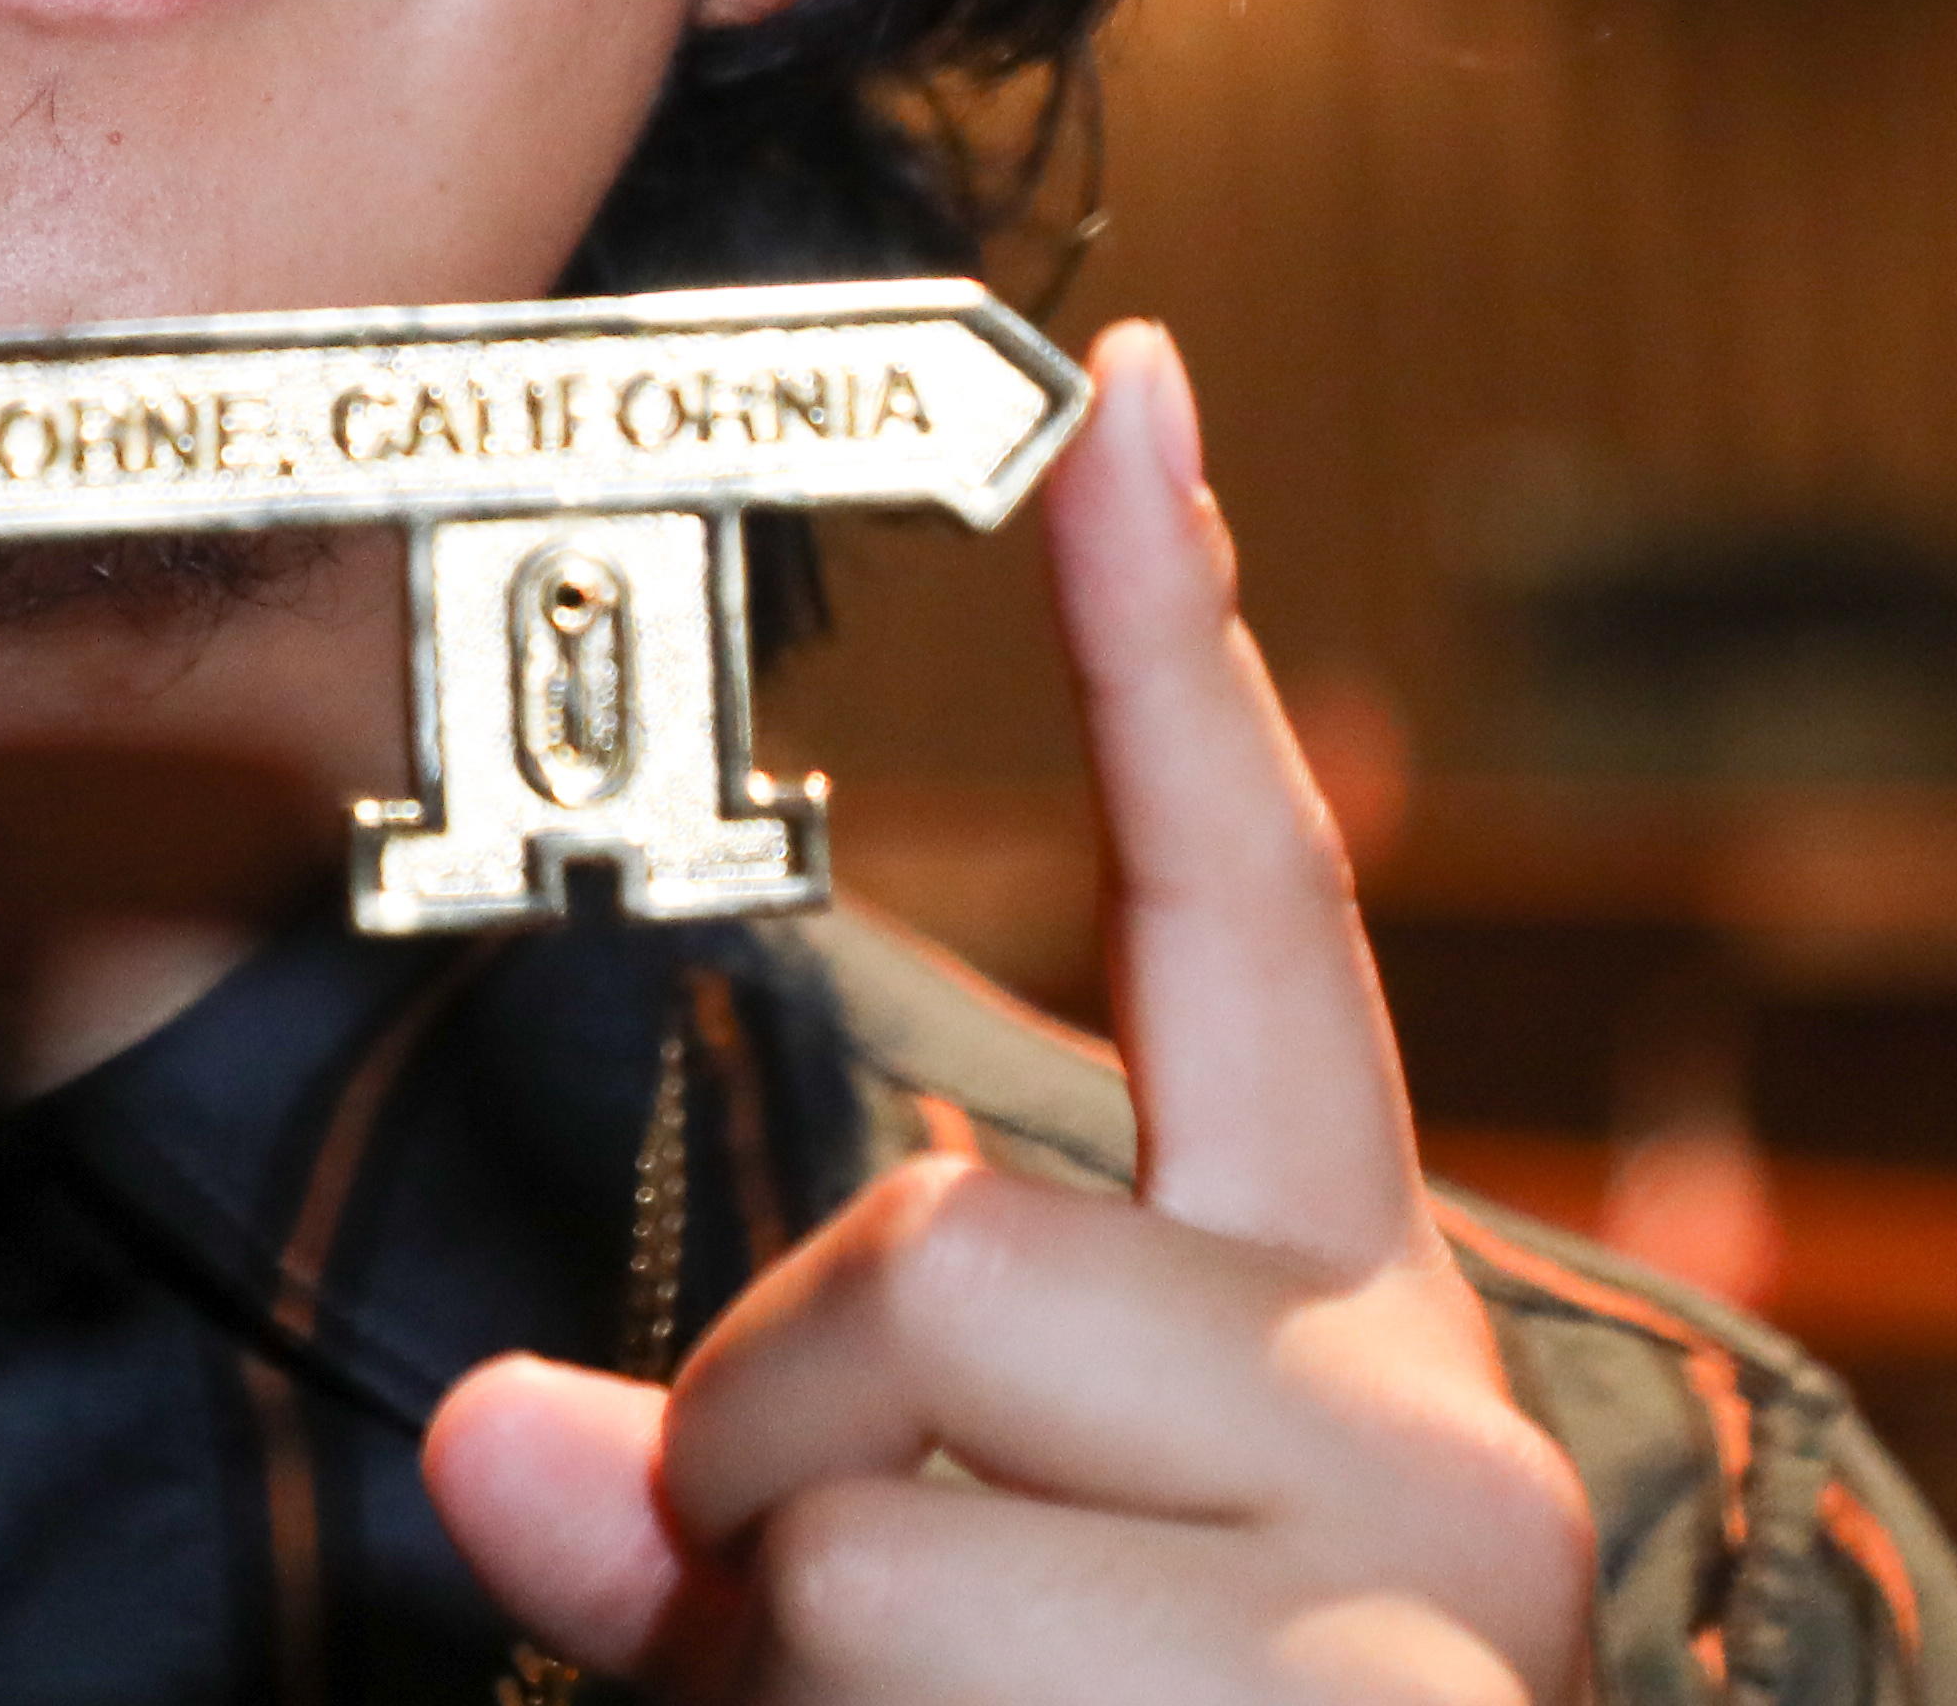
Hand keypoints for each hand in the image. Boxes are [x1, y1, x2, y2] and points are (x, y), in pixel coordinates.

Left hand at [423, 326, 1593, 1702]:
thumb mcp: (898, 1655)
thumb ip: (745, 1502)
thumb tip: (521, 1461)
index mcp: (1338, 1349)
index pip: (1268, 931)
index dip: (1176, 636)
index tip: (1122, 379)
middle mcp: (1435, 1451)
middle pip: (939, 1265)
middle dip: (774, 1469)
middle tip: (824, 1655)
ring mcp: (1426, 1628)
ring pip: (876, 1520)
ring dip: (786, 1669)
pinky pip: (893, 1667)